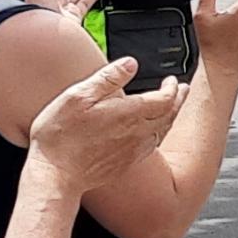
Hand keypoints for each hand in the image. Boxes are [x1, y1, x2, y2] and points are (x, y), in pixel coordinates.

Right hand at [29, 61, 182, 189]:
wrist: (54, 174)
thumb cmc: (60, 135)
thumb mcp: (78, 96)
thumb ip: (107, 78)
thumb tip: (131, 63)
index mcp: (128, 114)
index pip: (164, 99)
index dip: (172, 88)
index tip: (173, 80)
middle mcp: (136, 133)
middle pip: (168, 115)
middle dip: (178, 100)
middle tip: (182, 90)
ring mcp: (132, 151)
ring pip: (162, 132)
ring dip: (170, 117)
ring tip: (171, 108)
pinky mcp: (125, 164)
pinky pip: (151, 147)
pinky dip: (158, 134)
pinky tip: (152, 133)